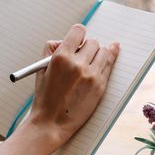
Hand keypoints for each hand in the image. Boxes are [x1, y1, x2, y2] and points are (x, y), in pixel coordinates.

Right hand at [0, 24, 118, 154]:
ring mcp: (91, 75)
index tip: (78, 38)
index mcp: (61, 57)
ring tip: (89, 62)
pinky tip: (113, 50)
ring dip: (98, 54)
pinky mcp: (100, 86)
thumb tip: (65, 39)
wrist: (52, 123)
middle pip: (93, 42)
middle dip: (87, 47)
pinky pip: (109, 65)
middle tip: (82, 55)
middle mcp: (78, 64)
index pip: (78, 31)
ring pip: (104, 52)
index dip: (78, 33)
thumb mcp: (41, 69)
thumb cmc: (45, 96)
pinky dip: (107, 60)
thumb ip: (52, 49)